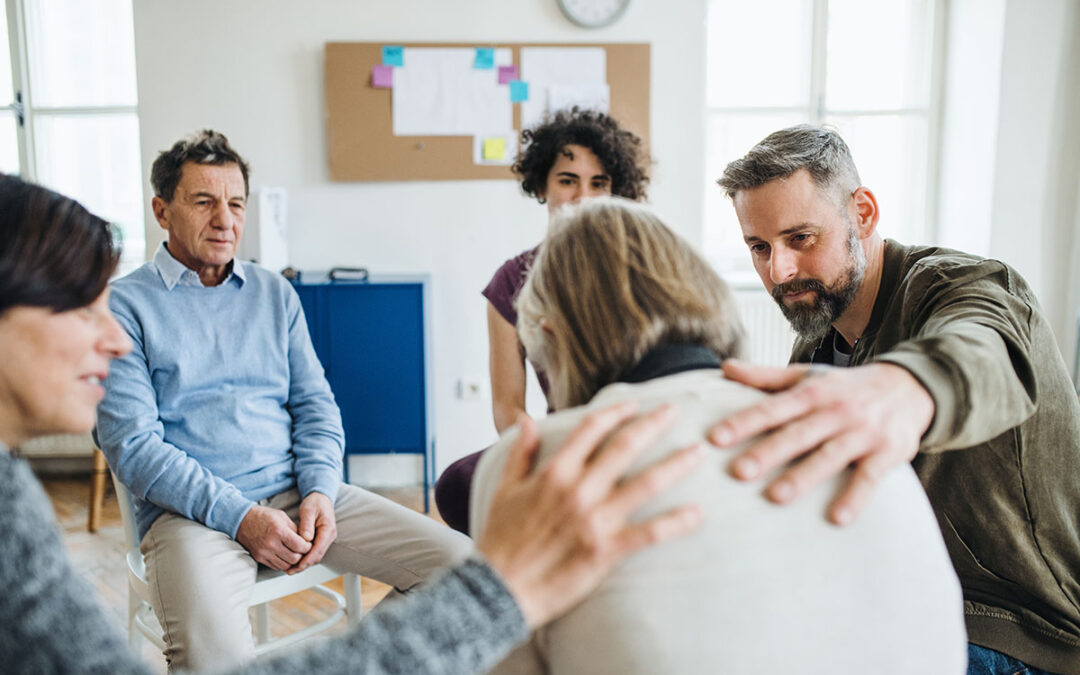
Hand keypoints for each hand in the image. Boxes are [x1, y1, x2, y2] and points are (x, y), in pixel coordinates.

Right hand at [236, 505, 311, 570]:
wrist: (242, 521)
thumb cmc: (262, 517)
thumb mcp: (282, 517)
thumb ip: (295, 529)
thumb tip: (306, 540)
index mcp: (279, 531)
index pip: (300, 546)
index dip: (308, 547)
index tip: (308, 545)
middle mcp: (271, 544)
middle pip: (294, 559)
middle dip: (301, 555)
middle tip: (302, 550)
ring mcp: (264, 553)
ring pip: (286, 565)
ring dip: (292, 561)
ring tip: (294, 553)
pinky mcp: (259, 558)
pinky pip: (276, 566)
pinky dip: (283, 563)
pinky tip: (284, 555)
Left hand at [288, 492, 337, 573]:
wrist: (321, 498)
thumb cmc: (315, 502)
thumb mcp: (308, 511)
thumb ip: (306, 525)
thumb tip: (306, 539)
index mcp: (328, 529)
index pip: (318, 549)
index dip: (307, 560)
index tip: (297, 566)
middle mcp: (329, 536)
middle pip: (317, 556)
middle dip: (304, 565)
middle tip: (290, 571)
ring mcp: (326, 539)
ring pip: (316, 556)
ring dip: (304, 563)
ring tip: (290, 569)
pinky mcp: (321, 540)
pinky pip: (314, 552)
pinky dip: (305, 558)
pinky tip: (295, 561)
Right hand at [479, 402, 704, 628]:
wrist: (499, 589)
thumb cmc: (500, 541)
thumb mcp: (504, 489)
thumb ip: (521, 453)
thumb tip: (527, 420)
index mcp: (554, 472)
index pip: (591, 429)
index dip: (616, 412)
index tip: (634, 404)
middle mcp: (578, 490)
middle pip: (626, 447)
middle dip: (654, 424)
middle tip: (675, 410)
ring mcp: (595, 520)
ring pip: (646, 484)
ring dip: (676, 465)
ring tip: (698, 452)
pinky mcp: (606, 550)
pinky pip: (650, 533)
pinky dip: (677, 522)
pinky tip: (698, 512)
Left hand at [709, 360, 934, 525]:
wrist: (911, 386)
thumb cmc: (846, 387)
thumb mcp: (808, 377)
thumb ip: (765, 377)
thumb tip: (724, 367)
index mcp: (812, 393)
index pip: (773, 408)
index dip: (744, 422)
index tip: (716, 438)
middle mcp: (836, 411)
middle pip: (798, 433)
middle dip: (768, 452)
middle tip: (738, 472)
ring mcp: (863, 432)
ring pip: (830, 455)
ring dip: (804, 476)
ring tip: (776, 497)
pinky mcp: (888, 452)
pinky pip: (871, 477)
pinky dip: (856, 498)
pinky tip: (837, 519)